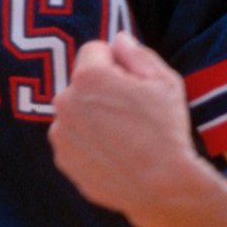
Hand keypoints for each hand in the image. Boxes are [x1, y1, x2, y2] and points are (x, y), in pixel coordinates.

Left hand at [48, 30, 210, 226]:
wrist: (162, 187)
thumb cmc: (166, 131)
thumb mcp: (164, 81)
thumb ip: (137, 54)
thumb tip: (118, 39)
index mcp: (88, 77)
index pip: (93, 50)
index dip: (116, 63)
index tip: (132, 82)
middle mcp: (64, 102)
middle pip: (81, 82)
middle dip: (100, 89)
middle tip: (129, 112)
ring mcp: (60, 133)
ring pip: (75, 112)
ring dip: (91, 116)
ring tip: (122, 136)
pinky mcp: (62, 159)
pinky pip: (73, 139)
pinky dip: (88, 142)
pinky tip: (113, 153)